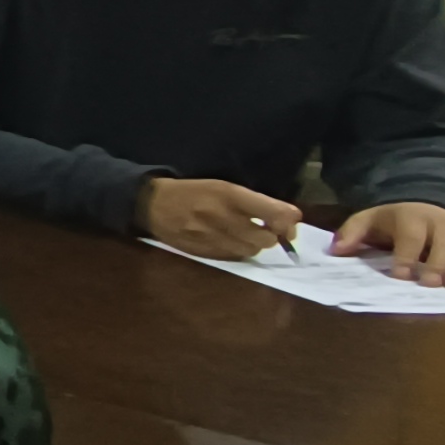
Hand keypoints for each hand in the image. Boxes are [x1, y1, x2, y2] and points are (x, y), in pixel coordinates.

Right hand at [136, 176, 303, 260]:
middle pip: (266, 238)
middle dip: (271, 235)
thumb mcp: (224, 186)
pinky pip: (234, 257)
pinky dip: (238, 251)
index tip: (290, 222)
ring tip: (245, 234)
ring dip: (254, 244)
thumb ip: (257, 202)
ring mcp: (211, 237)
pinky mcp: (203, 252)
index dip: (288, 220)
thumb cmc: (194, 191)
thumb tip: (291, 218)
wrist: (153, 204)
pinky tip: (229, 241)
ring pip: (252, 250)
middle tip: (265, 229)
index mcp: (229, 194)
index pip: (273, 212)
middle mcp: (221, 217)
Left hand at [334, 199, 444, 288]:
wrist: (436, 203)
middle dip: (438, 264)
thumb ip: (354, 232)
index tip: (401, 274)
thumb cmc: (399, 220)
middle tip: (431, 284)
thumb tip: (336, 250)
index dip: (406, 255)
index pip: (411, 237)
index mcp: (415, 218)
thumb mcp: (372, 219)